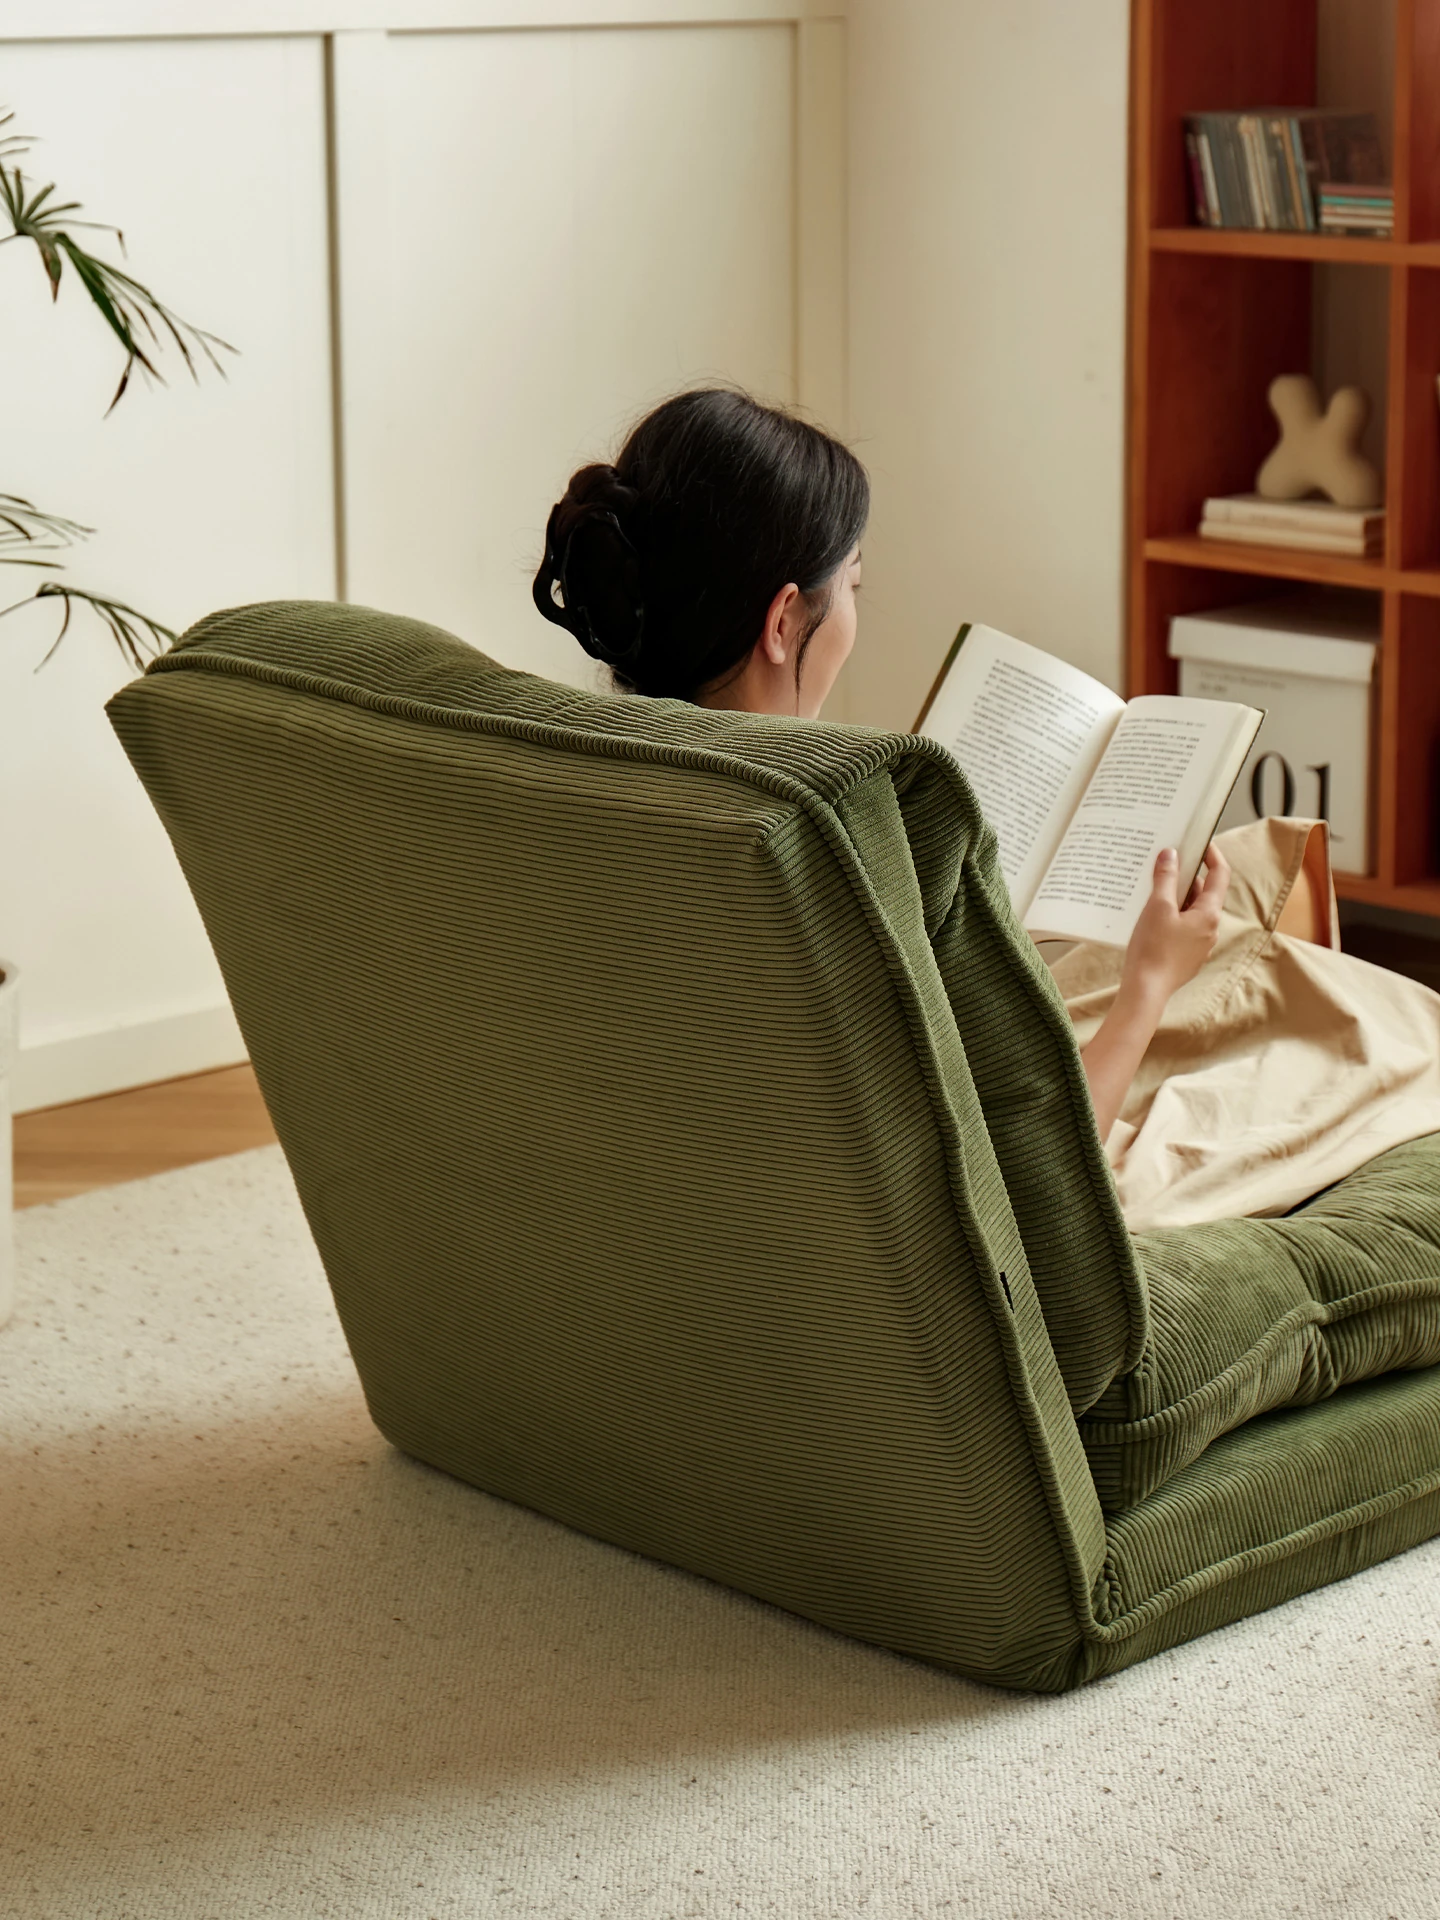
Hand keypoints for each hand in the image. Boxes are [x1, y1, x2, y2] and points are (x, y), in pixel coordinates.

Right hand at [1120, 842, 1230, 1009]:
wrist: (1146, 991)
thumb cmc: (1153, 949)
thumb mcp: (1157, 907)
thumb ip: (1166, 878)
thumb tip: (1171, 855)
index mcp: (1209, 915)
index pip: (1220, 876)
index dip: (1213, 856)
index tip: (1202, 842)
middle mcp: (1209, 930)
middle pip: (1203, 894)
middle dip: (1186, 877)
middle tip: (1166, 864)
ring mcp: (1198, 946)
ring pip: (1191, 912)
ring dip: (1176, 898)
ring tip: (1153, 890)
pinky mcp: (1185, 957)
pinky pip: (1182, 929)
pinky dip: (1171, 917)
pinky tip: (1150, 917)